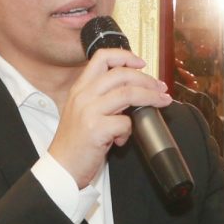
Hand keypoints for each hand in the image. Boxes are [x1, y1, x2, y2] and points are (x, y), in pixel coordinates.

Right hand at [49, 48, 172, 188]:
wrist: (62, 167)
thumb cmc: (76, 142)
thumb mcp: (83, 111)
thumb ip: (102, 97)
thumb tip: (134, 89)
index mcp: (80, 88)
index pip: (102, 57)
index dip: (125, 56)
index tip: (141, 63)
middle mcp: (83, 96)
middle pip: (121, 74)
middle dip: (147, 79)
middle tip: (160, 88)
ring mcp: (89, 111)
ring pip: (128, 93)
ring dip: (151, 97)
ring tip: (161, 103)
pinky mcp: (96, 129)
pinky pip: (125, 122)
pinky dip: (129, 131)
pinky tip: (121, 140)